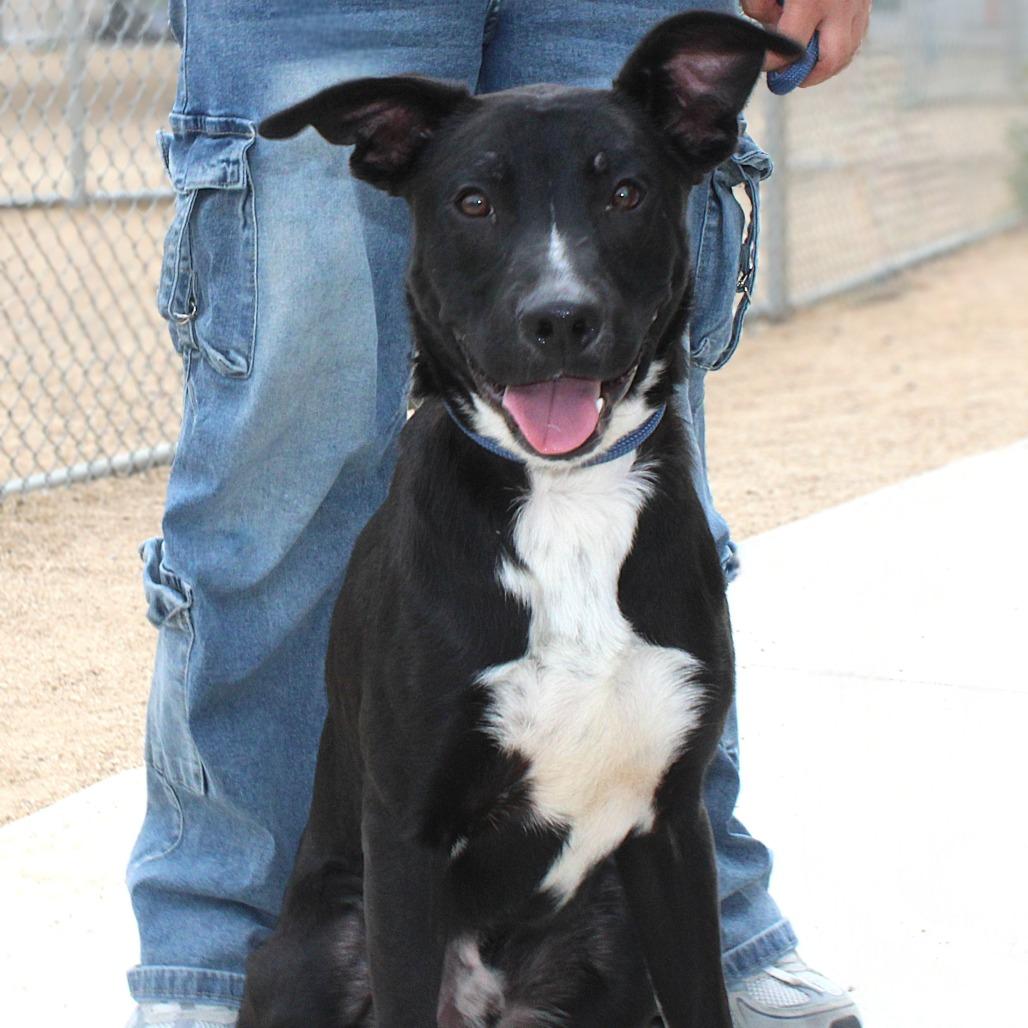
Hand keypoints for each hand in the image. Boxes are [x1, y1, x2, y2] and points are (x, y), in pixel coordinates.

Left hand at [740, 0, 871, 86]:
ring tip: (802, 63)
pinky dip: (839, 45)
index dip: (772, 62)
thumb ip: (758, 2)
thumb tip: (766, 25)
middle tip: (786, 77)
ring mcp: (859, 1)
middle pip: (831, 60)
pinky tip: (820, 43)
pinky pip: (858, 33)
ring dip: (825, 64)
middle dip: (806, 75)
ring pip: (850, 50)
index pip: (790, 48)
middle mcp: (841, 4)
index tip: (760, 63)